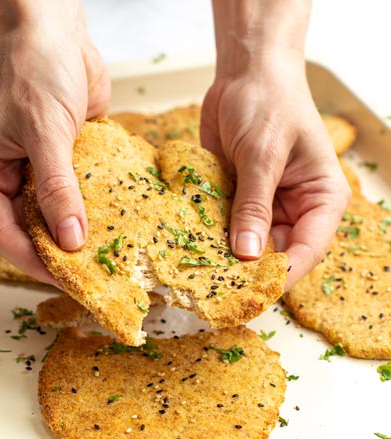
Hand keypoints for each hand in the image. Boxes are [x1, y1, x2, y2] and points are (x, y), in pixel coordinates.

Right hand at [0, 1, 110, 283]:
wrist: (55, 30)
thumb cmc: (35, 68)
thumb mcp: (45, 131)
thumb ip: (58, 187)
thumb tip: (71, 239)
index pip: (4, 236)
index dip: (37, 263)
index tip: (70, 282)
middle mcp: (1, 182)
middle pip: (27, 235)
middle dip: (58, 255)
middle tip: (92, 278)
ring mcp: (29, 177)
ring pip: (50, 222)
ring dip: (75, 238)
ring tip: (105, 261)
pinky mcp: (56, 169)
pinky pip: (71, 202)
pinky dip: (88, 215)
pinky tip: (110, 230)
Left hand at [201, 57, 349, 289]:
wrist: (246, 73)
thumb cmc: (268, 102)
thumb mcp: (263, 153)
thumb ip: (254, 204)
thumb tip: (246, 254)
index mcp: (321, 200)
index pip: (307, 251)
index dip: (282, 275)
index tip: (252, 292)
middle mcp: (296, 211)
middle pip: (276, 256)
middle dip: (248, 273)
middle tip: (217, 291)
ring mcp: (266, 209)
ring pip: (248, 249)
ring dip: (225, 260)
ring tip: (199, 277)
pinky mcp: (239, 203)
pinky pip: (226, 231)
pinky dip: (210, 240)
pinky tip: (190, 252)